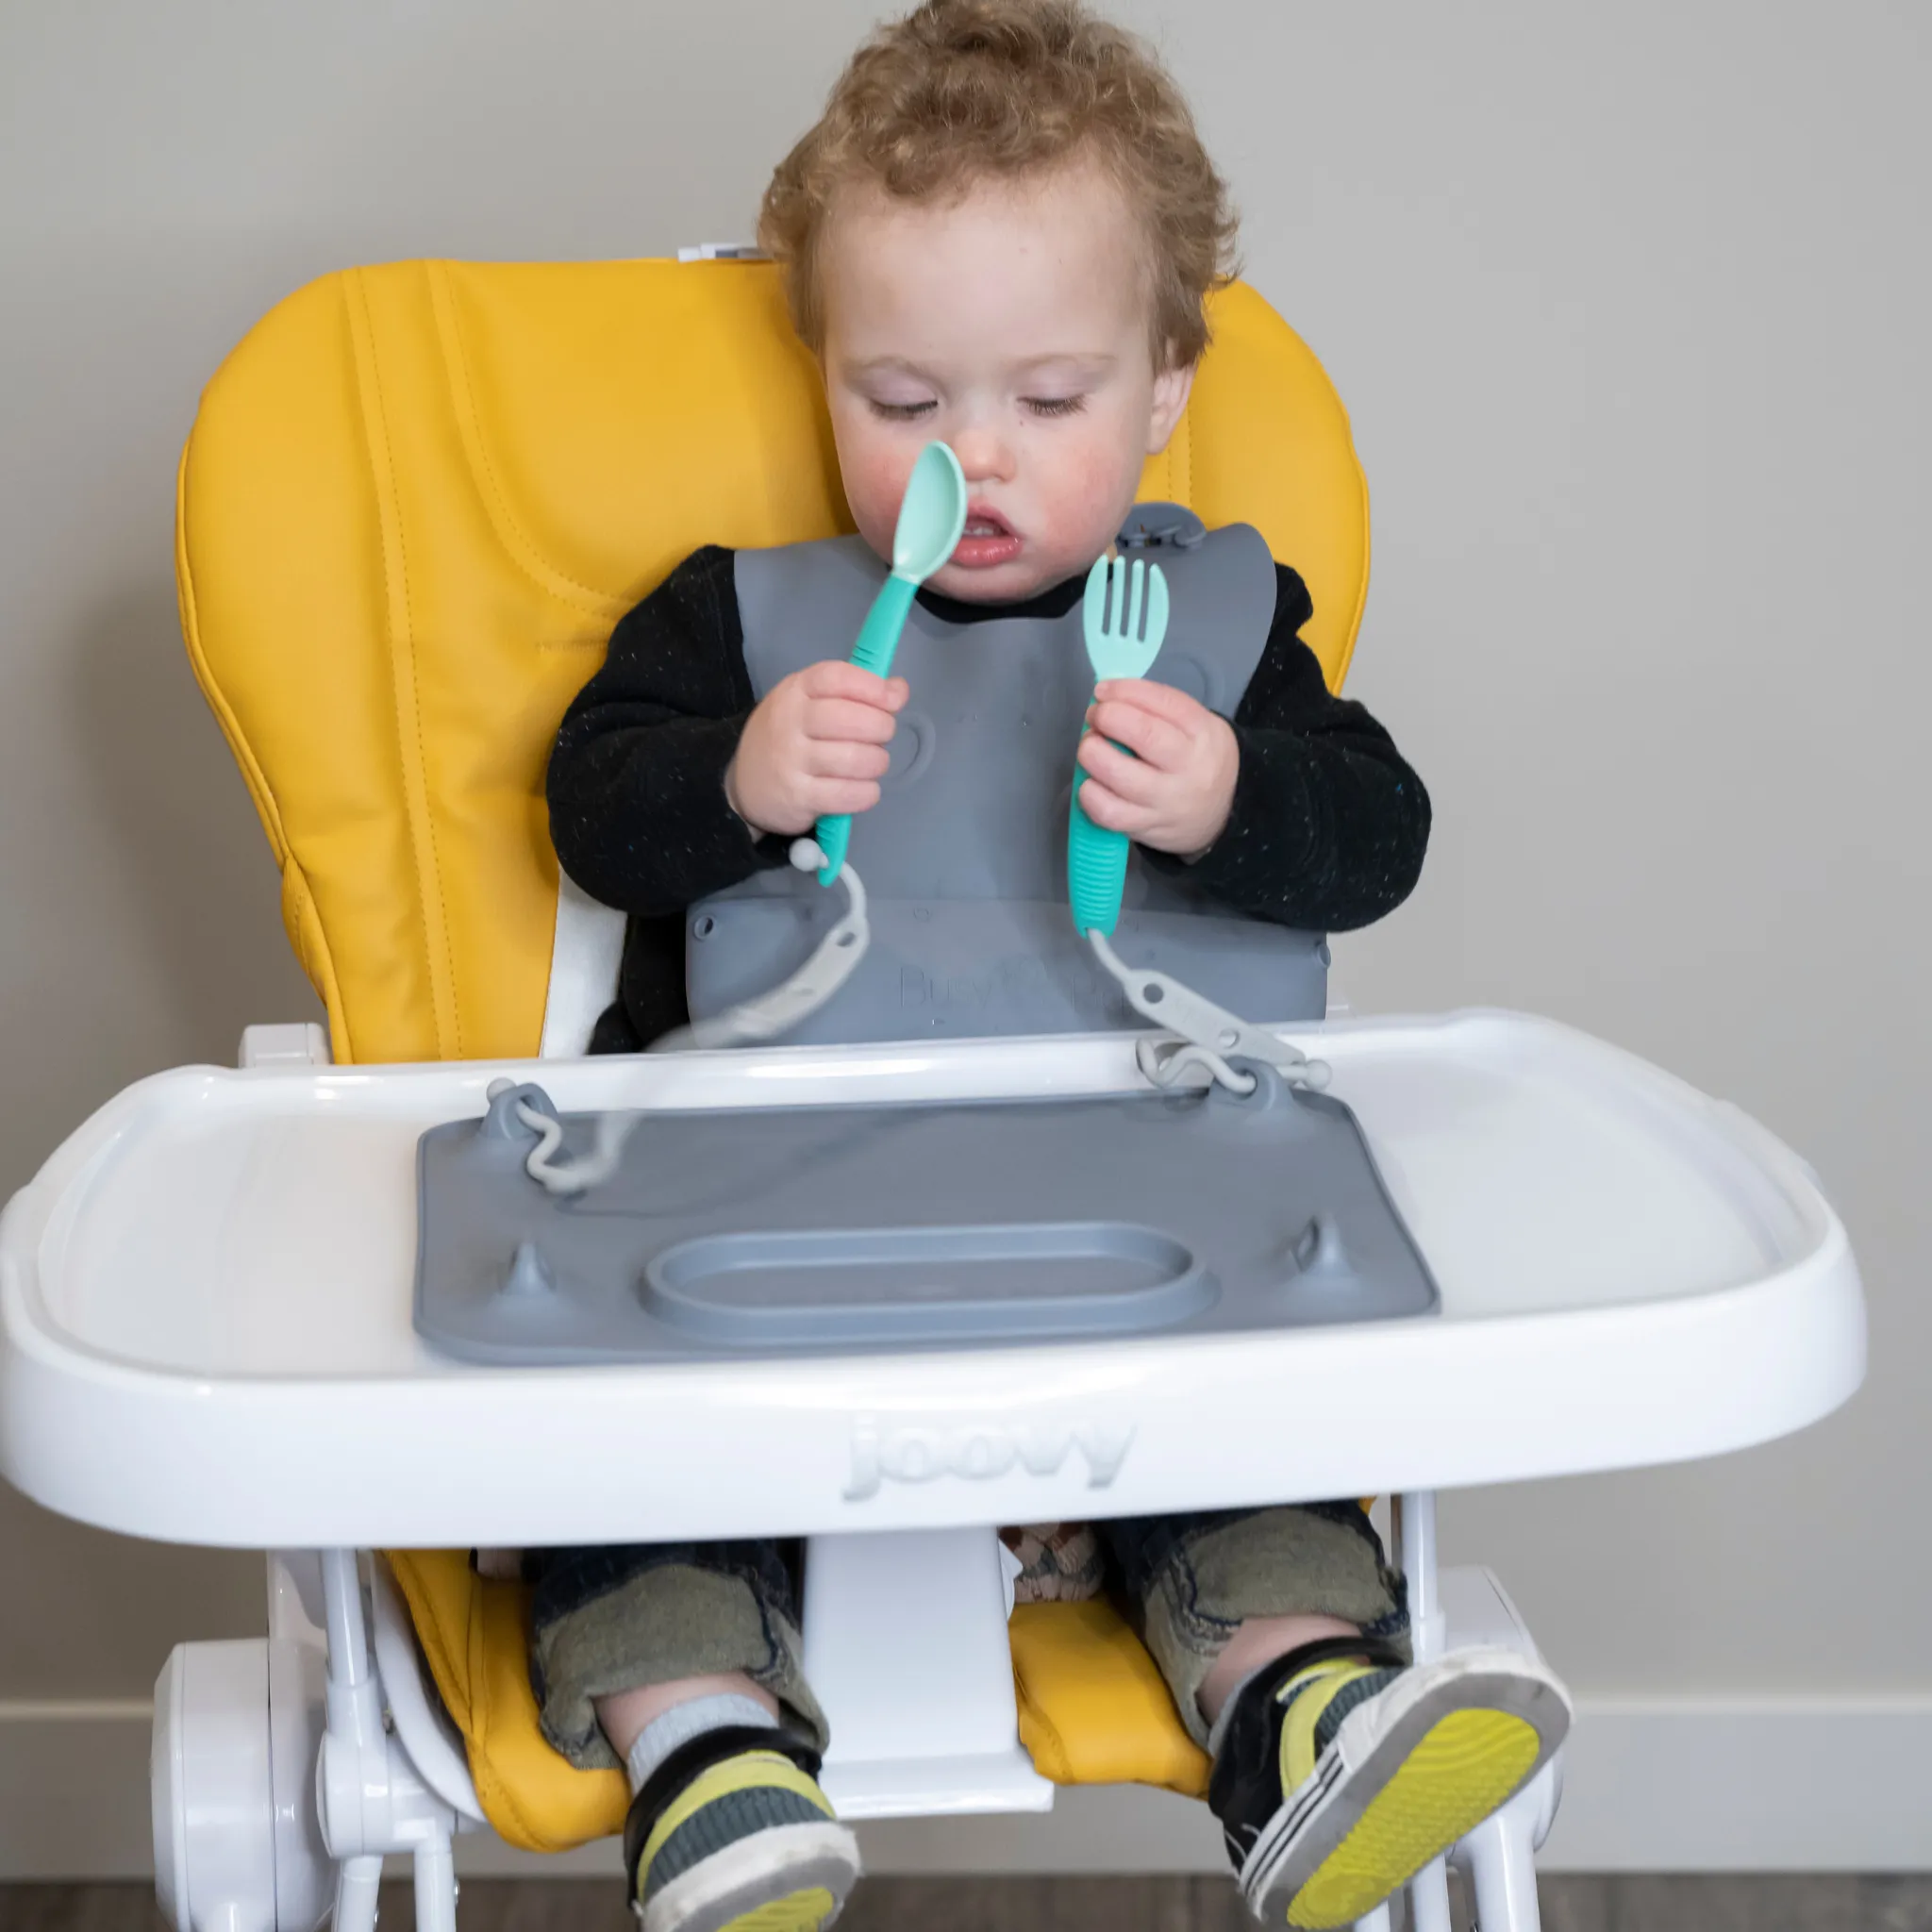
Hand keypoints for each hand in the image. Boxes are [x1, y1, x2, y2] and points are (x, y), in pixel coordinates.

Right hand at [725, 660, 907, 836]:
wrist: (741, 784)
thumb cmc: (787, 738)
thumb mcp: (809, 704)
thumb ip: (852, 693)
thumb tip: (899, 689)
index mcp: (795, 691)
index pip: (837, 678)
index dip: (872, 687)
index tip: (893, 700)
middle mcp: (790, 722)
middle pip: (851, 719)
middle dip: (881, 728)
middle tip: (880, 737)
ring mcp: (791, 761)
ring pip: (855, 759)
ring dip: (876, 763)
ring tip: (872, 764)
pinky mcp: (798, 797)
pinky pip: (848, 794)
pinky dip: (866, 793)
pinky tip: (863, 789)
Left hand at [1076, 679, 1238, 857]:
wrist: (1222, 811)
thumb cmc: (1195, 758)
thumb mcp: (1194, 725)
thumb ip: (1155, 708)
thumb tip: (1105, 697)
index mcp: (1202, 732)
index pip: (1164, 702)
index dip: (1125, 691)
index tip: (1103, 690)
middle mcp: (1188, 767)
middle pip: (1145, 735)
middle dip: (1108, 718)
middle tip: (1096, 717)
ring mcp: (1166, 801)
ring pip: (1120, 775)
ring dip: (1093, 754)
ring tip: (1091, 748)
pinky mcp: (1146, 826)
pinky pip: (1109, 812)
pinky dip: (1090, 794)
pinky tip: (1090, 782)